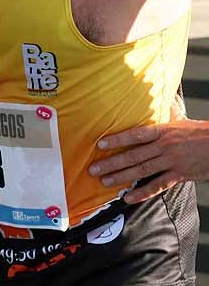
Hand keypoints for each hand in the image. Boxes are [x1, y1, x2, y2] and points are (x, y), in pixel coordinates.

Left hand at [89, 103, 208, 202]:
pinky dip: (143, 193)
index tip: (100, 145)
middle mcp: (164, 147)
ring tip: (105, 182)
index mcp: (163, 131)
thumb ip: (167, 110)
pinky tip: (129, 198)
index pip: (135, 135)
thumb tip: (160, 94)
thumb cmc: (201, 132)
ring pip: (141, 171)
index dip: (117, 140)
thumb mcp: (181, 118)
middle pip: (133, 156)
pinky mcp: (180, 175)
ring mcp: (171, 162)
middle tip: (93, 169)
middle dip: (111, 163)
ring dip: (121, 177)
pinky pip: (158, 186)